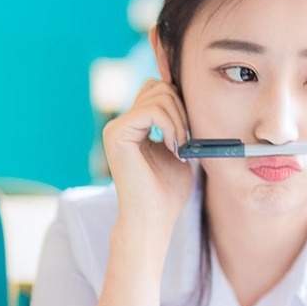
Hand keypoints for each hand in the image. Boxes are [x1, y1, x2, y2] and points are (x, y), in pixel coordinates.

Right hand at [102, 78, 193, 225]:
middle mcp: (121, 124)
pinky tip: (175, 147)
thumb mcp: (179, 151)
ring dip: (179, 119)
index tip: (190, 132)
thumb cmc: (167, 192)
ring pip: (158, 95)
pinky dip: (171, 125)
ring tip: (182, 146)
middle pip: (158, 87)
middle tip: (187, 139)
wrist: (153, 219)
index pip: (158, 91)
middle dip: (181, 107)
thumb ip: (179, 125)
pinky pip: (152, 111)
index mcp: (134, 127)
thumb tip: (190, 99)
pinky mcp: (116, 134)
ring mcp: (116, 128)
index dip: (180, 103)